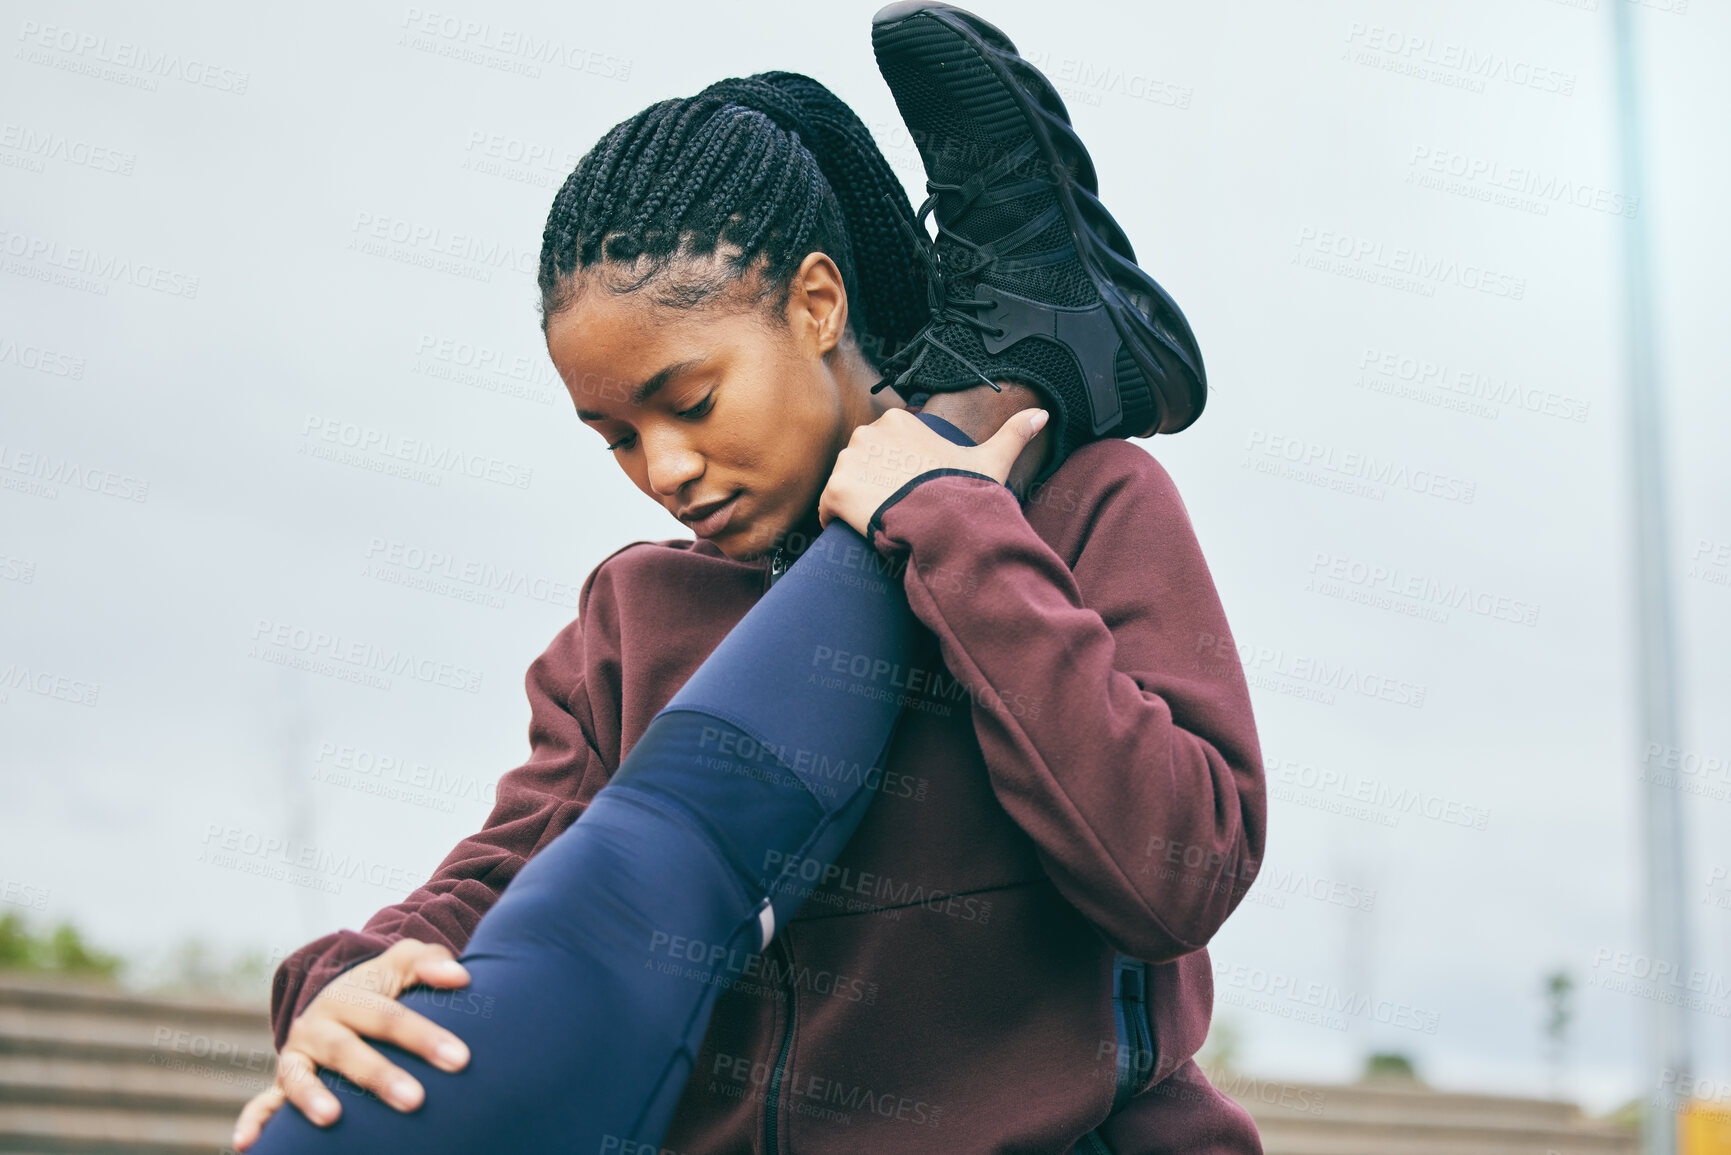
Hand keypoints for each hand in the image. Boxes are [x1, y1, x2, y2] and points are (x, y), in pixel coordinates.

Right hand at [232, 940, 473, 1150]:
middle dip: (380, 1075)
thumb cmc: (385, 987)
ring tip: (332, 1119)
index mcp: (348, 996)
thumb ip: (432, 963)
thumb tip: (460, 977)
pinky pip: (263, 1103)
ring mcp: (296, 1056)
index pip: (388, 1017)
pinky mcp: (283, 1084)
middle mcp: (317, 1025)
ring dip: (312, 1098)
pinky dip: (253, 1123)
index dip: (424, 1037)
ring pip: (299, 1076)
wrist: (339, 998)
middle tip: (415, 1100)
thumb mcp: (404, 965)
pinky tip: (248, 1146)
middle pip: (347, 1049)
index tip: (460, 1059)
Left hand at [817, 406, 1048, 538]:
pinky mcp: (836, 490)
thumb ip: (1013, 434)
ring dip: (855, 502)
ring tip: (881, 522)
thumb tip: (1042, 413)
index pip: (885, 446)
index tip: (910, 492)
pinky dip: (835, 521)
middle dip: (874, 485)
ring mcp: (850, 461)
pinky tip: (855, 533)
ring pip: (844, 483)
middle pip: (862, 462)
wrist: (945, 524)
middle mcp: (869, 433)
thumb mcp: (992, 460)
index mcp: (899, 421)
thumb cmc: (966, 493)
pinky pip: (826, 508)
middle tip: (897, 510)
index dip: (896, 471)